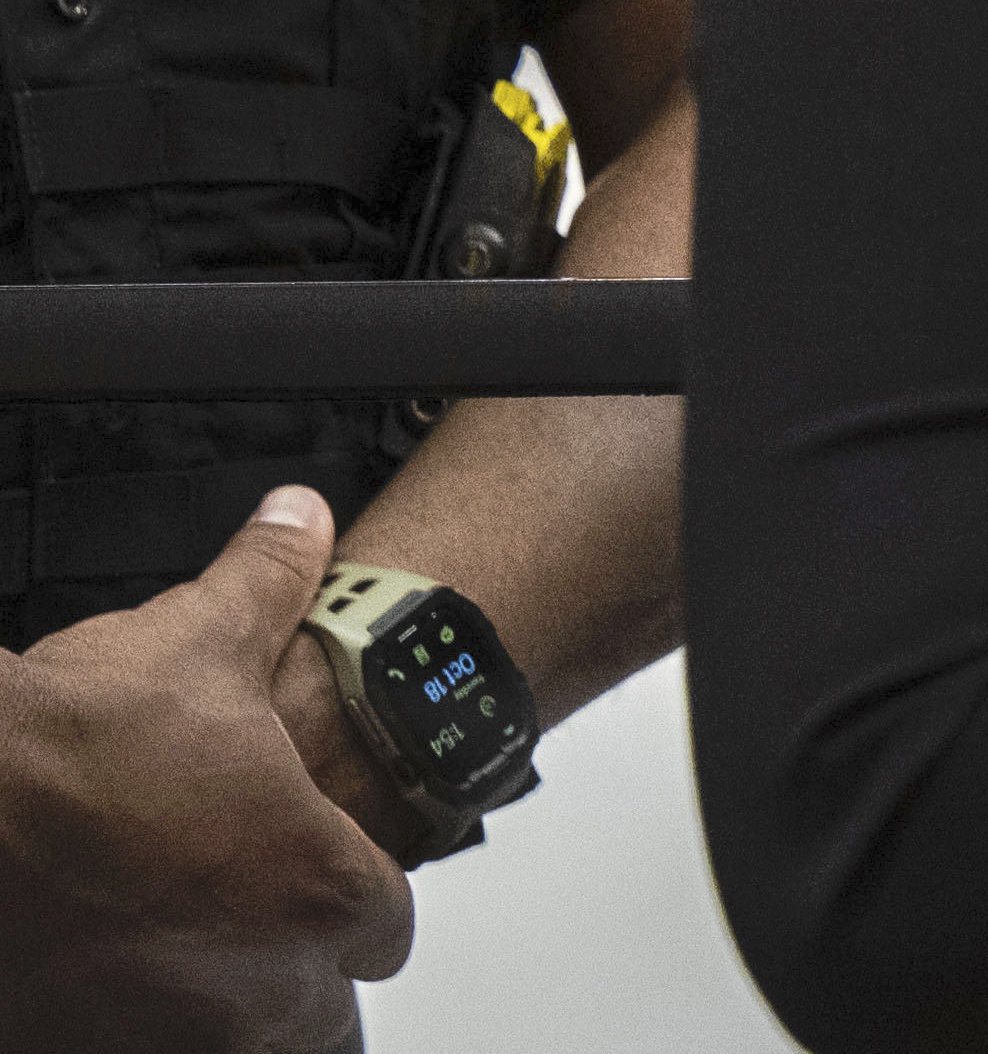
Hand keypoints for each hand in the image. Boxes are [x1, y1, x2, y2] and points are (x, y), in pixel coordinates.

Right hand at [0, 486, 415, 1051]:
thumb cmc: (72, 746)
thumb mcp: (198, 641)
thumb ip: (271, 581)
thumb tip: (301, 519)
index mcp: (318, 889)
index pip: (384, 925)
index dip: (350, 893)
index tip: (312, 871)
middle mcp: (260, 987)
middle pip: (321, 1015)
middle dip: (293, 972)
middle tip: (245, 927)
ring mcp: (172, 1042)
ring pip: (242, 1050)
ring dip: (221, 1015)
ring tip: (176, 962)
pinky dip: (131, 1032)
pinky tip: (101, 984)